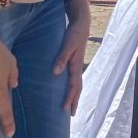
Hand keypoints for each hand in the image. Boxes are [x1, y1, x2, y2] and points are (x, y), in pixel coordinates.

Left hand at [54, 0, 90, 114]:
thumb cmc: (74, 34)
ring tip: (71, 105)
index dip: (69, 98)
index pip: (74, 86)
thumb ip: (61, 58)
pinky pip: (75, 78)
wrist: (81, 24)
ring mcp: (77, 64)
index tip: (64, 109)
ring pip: (77, 83)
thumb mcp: (68, 45)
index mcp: (76, 65)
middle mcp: (78, 67)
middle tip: (71, 114)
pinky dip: (73, 86)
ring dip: (74, 95)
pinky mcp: (75, 61)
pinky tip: (68, 88)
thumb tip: (56, 73)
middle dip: (74, 101)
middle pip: (78, 88)